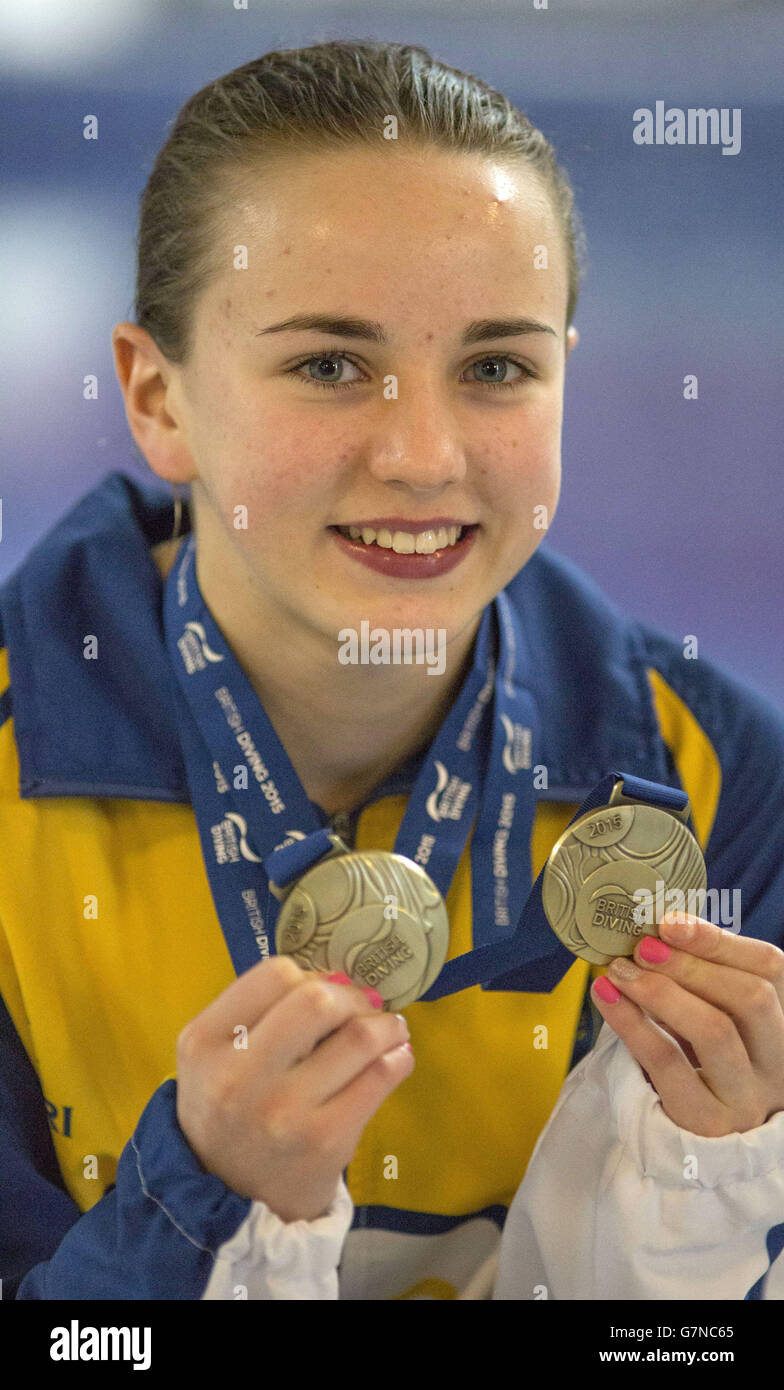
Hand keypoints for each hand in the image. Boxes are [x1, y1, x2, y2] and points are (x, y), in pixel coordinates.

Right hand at [175, 955, 413, 1221]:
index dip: (311, 974)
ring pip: (359, 1037)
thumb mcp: (214, 1056)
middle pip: (318, 1000)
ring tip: (390, 1030)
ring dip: (386, 1025)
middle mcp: (239, 1075)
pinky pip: (380, 1078)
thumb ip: (260, 1012)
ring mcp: (284, 1111)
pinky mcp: (326, 1141)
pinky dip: (398, 1058)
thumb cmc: (228, 1112)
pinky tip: (395, 1059)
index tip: (324, 992)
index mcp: (205, 1042)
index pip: (275, 974)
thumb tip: (340, 978)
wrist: (229, 1201)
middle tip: (362, 1008)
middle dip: (352, 997)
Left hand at [590, 913, 783, 1136]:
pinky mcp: (707, 1122)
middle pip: (750, 998)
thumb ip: (697, 981)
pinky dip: (632, 1024)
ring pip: (714, 1031)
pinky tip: (607, 999)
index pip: (771, 969)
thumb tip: (652, 931)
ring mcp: (747, 1097)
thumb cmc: (700, 1065)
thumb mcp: (711, 1019)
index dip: (720, 941)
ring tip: (619, 971)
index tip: (670, 922)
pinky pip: (669, 1064)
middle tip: (642, 947)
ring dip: (660, 991)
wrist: (692, 1146)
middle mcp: (776, 1062)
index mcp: (782, 1025)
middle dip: (691, 964)